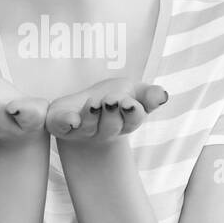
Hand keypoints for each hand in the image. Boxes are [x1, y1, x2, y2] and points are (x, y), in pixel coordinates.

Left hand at [45, 78, 168, 144]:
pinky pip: (61, 126)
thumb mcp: (134, 92)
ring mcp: (81, 131)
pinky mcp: (60, 126)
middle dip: (111, 113)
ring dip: (91, 115)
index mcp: (125, 122)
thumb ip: (149, 95)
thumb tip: (163, 95)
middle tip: (111, 100)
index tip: (130, 102)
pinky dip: (66, 122)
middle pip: (111, 126)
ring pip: (88, 127)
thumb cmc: (112, 98)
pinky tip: (70, 119)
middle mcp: (104, 130)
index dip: (131, 112)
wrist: (82, 107)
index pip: (133, 120)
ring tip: (94, 104)